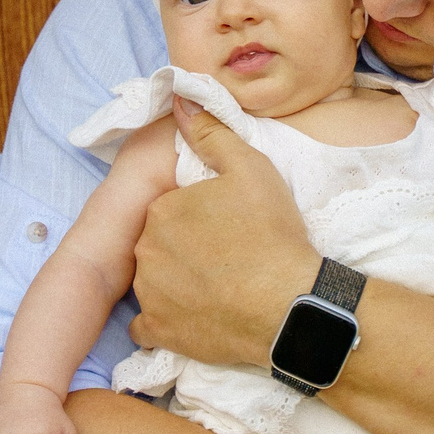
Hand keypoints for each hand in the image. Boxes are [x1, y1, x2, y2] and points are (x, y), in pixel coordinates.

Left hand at [124, 101, 321, 366]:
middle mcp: (145, 251)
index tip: (224, 224)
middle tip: (223, 254)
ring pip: (154, 281)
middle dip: (182, 246)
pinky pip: (150, 325)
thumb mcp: (250, 168)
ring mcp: (150, 296)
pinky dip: (167, 320)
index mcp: (160, 210)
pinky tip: (195, 315)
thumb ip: (211, 133)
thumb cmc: (272, 234)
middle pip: (159, 243)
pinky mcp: (161, 332)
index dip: (196, 214)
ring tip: (216, 286)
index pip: (168, 208)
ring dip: (174, 282)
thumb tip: (181, 100)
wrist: (288, 306)